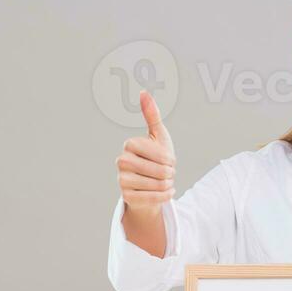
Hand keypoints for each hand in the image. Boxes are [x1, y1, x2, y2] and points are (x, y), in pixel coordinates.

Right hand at [116, 90, 175, 213]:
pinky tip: (166, 191)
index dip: (170, 158)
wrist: (151, 185)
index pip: (160, 154)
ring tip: (164, 181)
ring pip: (158, 185)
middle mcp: (121, 161)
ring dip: (168, 185)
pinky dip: (166, 196)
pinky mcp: (127, 197)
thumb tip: (143, 92)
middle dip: (170, 173)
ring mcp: (122, 180)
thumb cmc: (156, 159)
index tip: (168, 159)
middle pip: (160, 171)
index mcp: (129, 144)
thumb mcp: (158, 136)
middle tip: (167, 173)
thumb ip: (152, 115)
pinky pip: (154, 198)